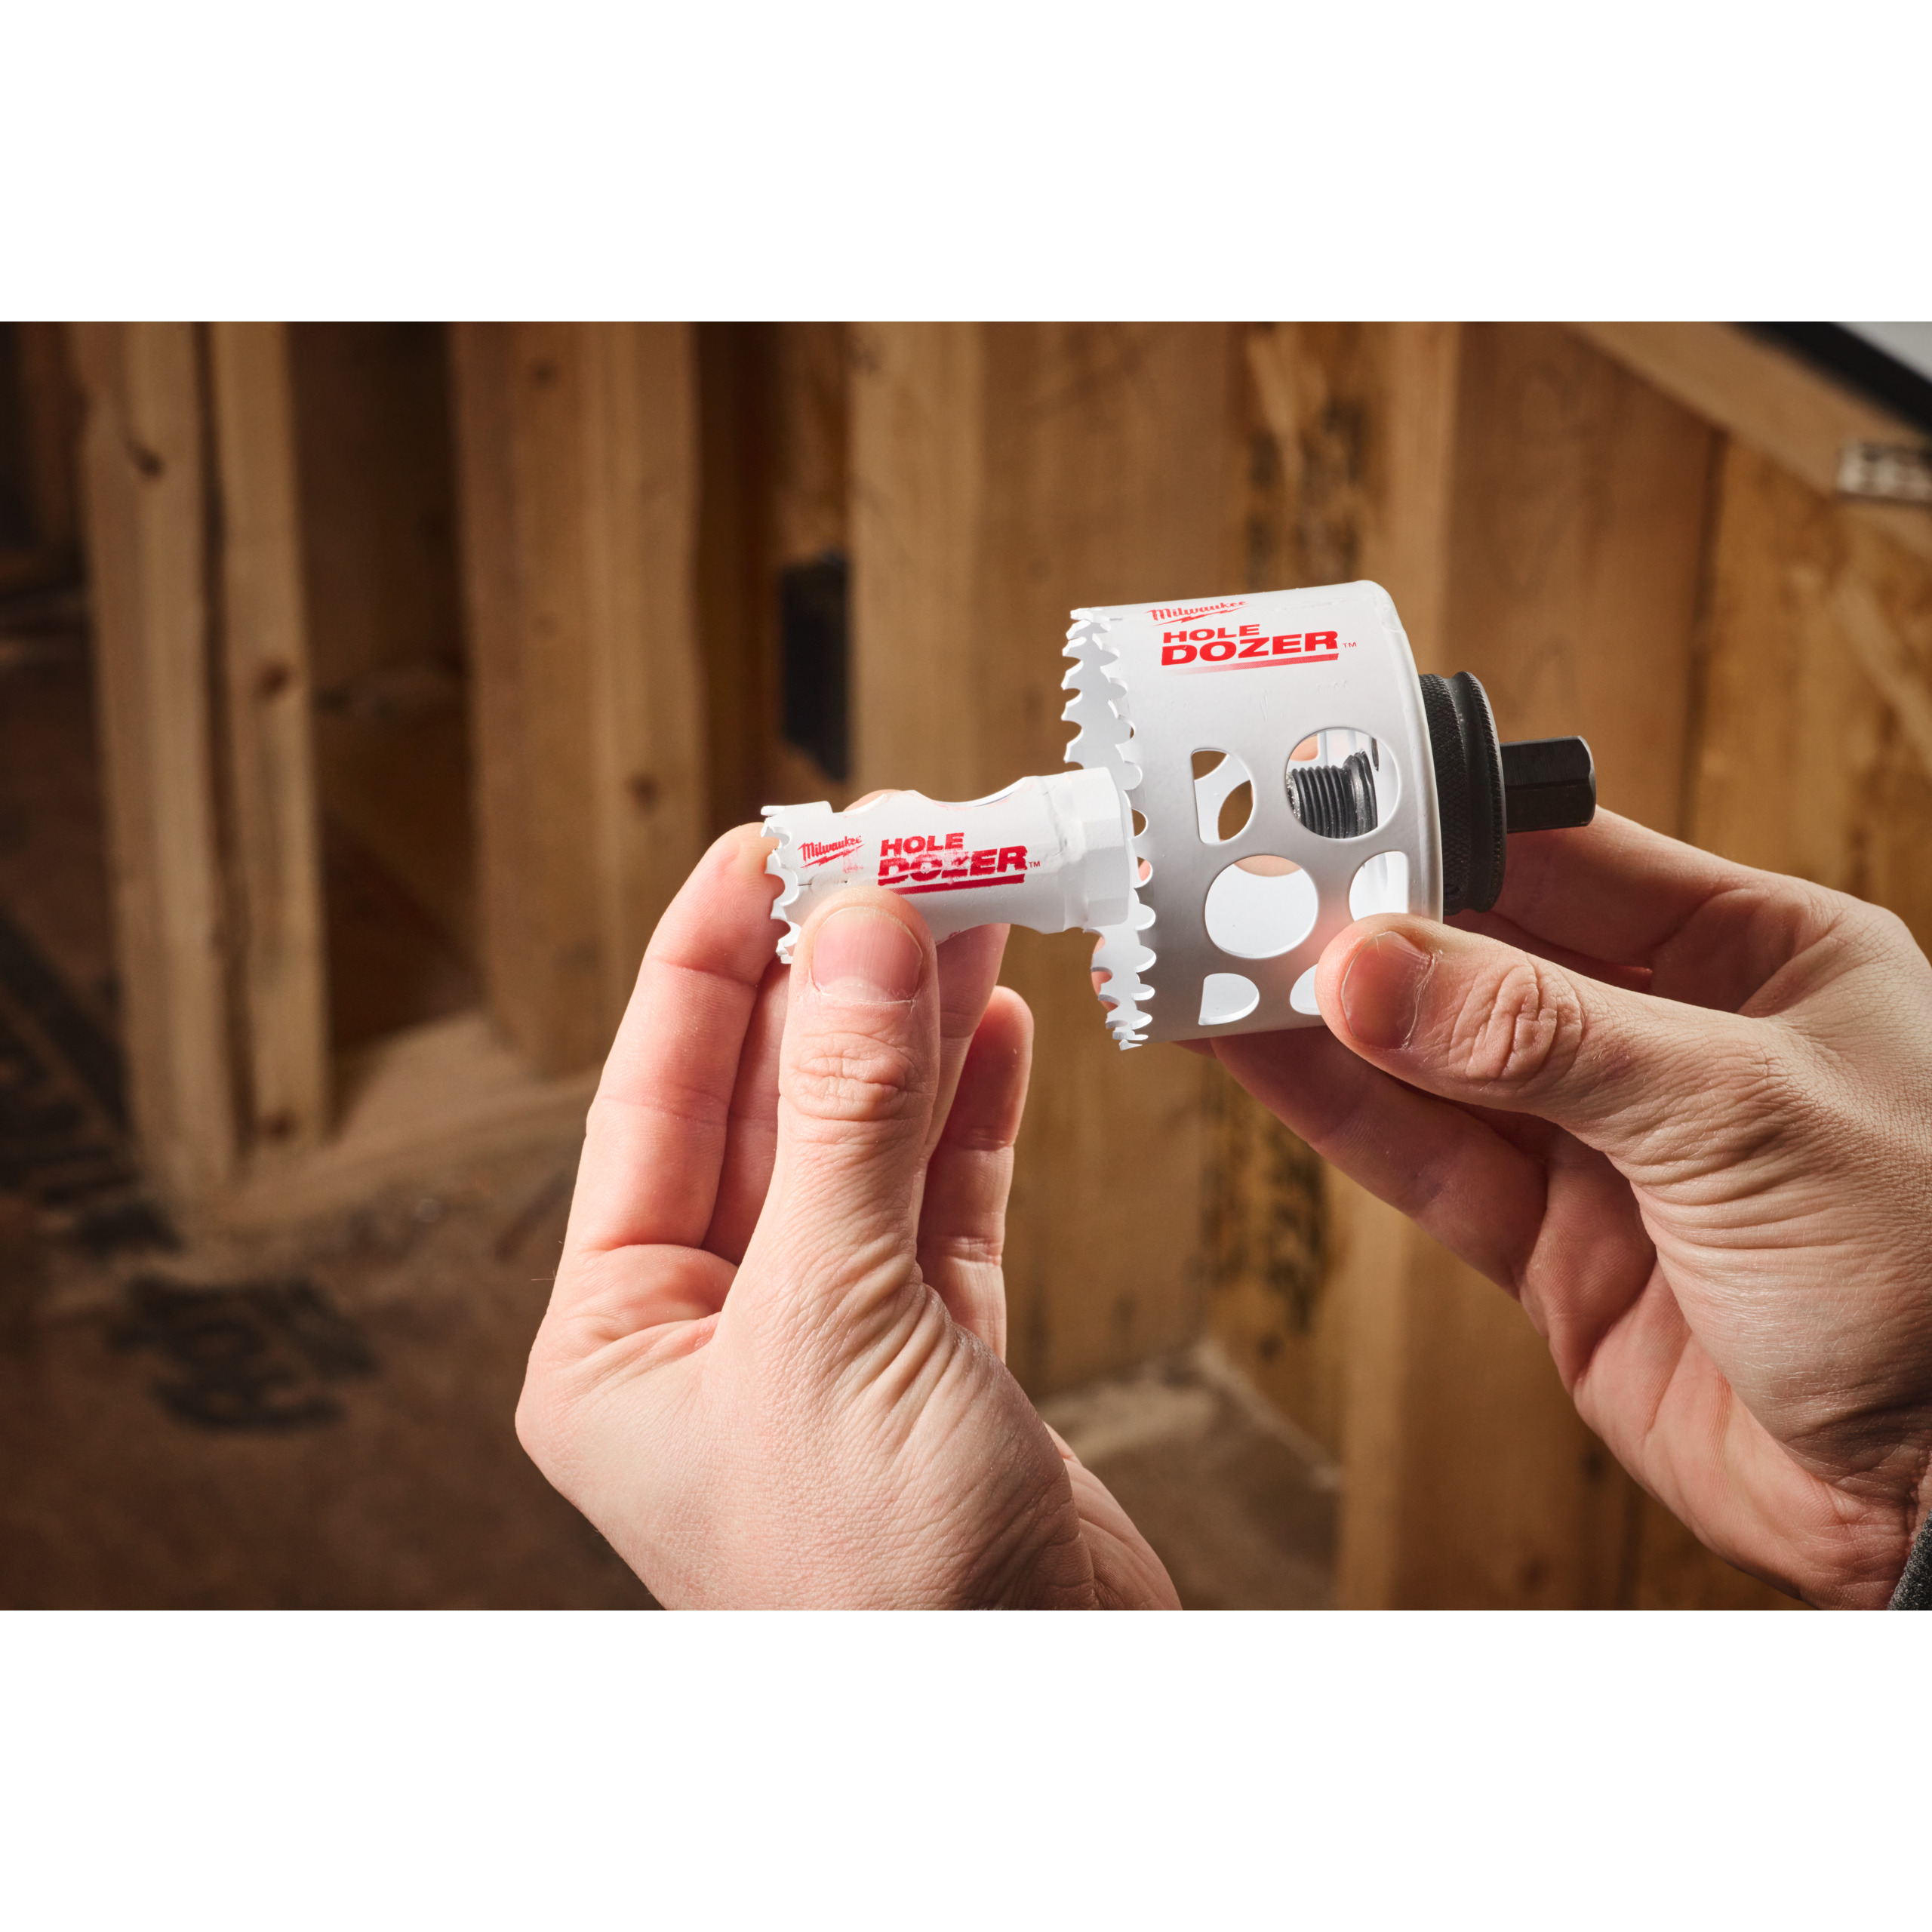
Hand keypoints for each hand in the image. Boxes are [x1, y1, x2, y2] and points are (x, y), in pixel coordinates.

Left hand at [516, 826, 1177, 1608]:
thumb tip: (858, 932)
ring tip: (974, 900)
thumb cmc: (880, 1592)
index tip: (773, 836)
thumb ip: (848, 1120)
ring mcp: (828, 1341)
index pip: (654, 1095)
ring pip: (869, 1137)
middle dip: (837, 974)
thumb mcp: (835, 1326)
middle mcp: (710, 1331)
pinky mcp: (936, 1359)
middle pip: (774, 1100)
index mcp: (615, 1338)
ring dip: (917, 1019)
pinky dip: (972, 1109)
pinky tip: (994, 1019)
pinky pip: (942, 1201)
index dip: (713, 953)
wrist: (1039, 1737)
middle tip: (906, 848)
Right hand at [1208, 811, 1931, 1608]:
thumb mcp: (1741, 1116)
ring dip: (1320, 1013)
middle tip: (1233, 883)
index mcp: (1757, 956)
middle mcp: (1674, 1039)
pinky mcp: (1555, 1251)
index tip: (1322, 807)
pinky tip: (1256, 1051)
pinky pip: (1426, 1161)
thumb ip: (1544, 1039)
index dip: (1437, 828)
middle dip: (1359, 921)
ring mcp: (1608, 1149)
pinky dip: (1338, 1110)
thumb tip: (1370, 970)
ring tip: (1207, 958)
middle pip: (1478, 956)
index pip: (1562, 857)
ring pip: (1431, 1060)